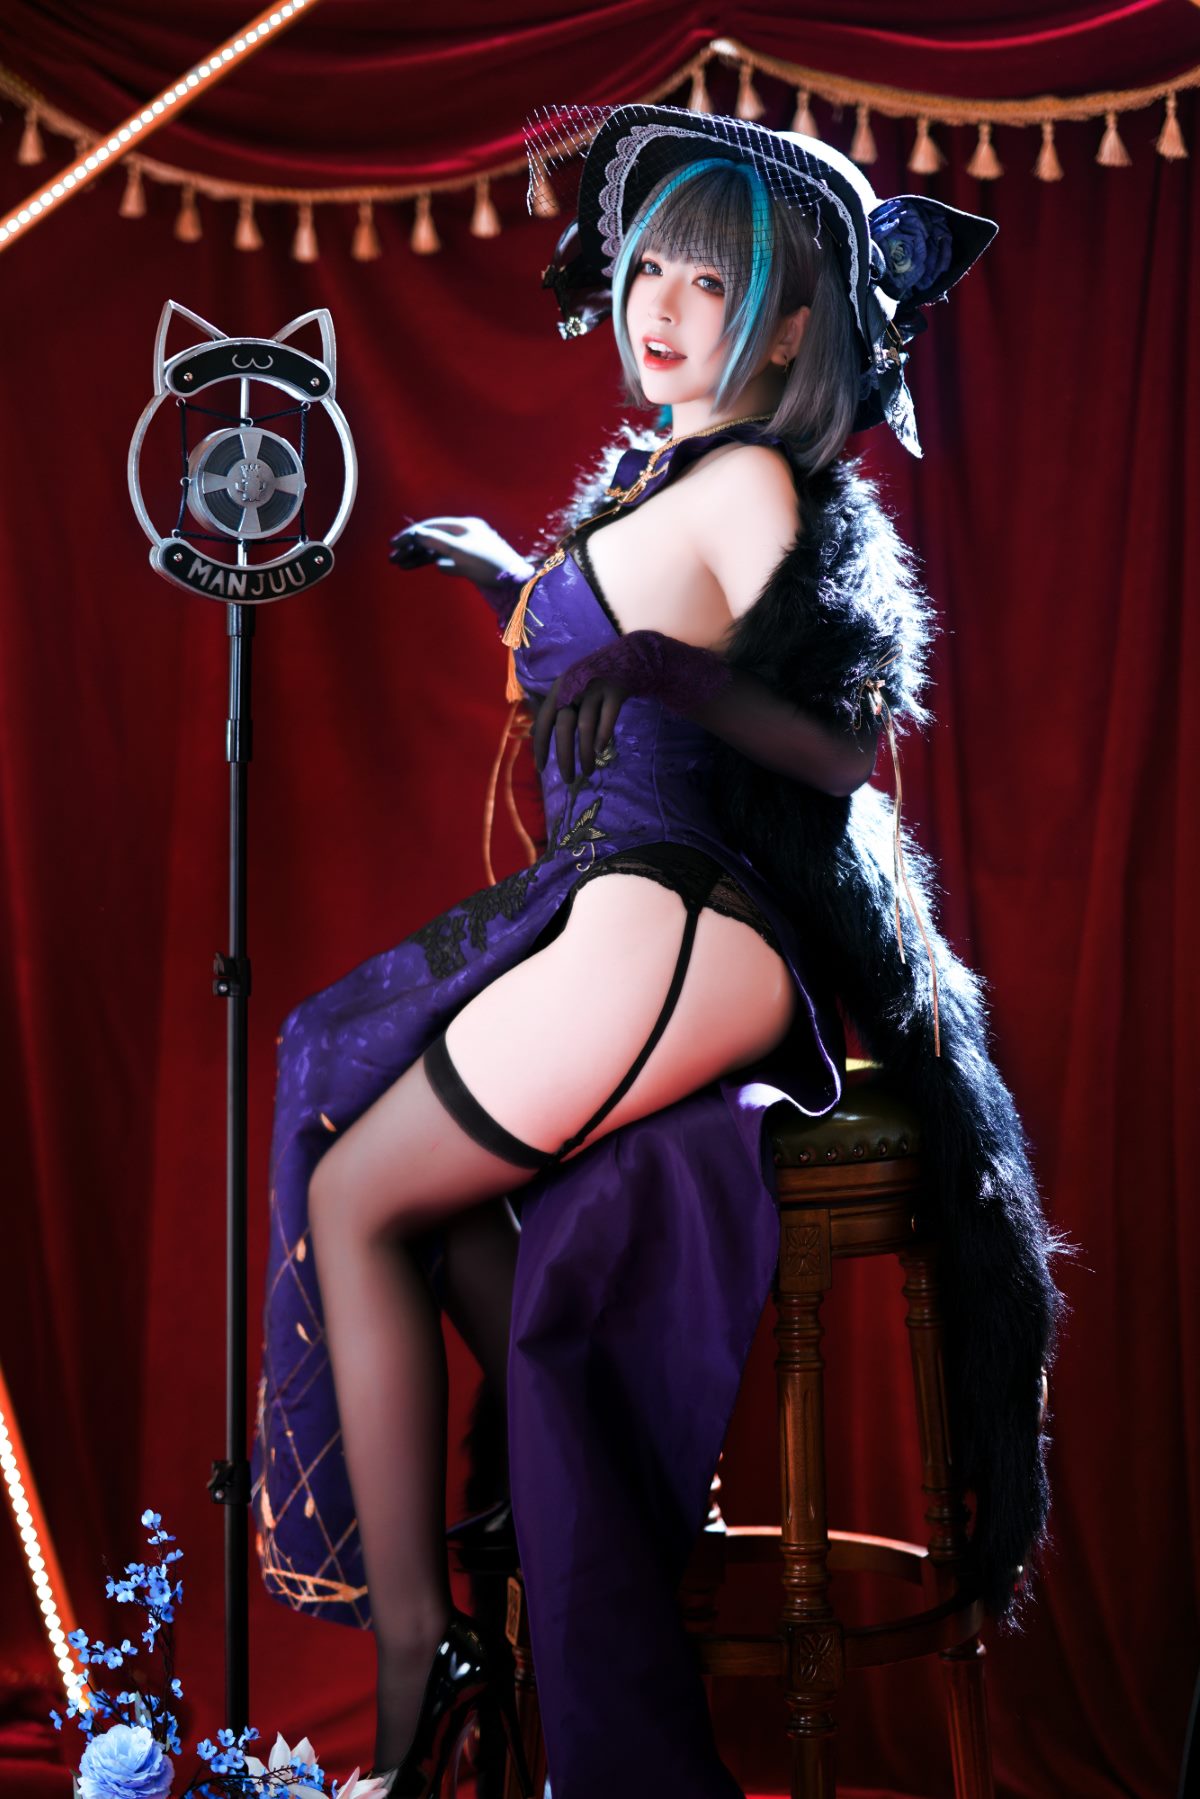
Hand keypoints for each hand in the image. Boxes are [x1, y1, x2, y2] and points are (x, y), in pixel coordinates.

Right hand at [388, 515, 533, 587]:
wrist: (516, 586)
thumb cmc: (490, 566)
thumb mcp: (460, 552)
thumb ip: (437, 541)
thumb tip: (415, 533)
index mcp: (466, 525)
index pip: (432, 525)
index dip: (411, 534)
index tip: (394, 544)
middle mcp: (467, 534)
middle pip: (434, 537)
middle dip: (412, 547)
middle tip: (392, 558)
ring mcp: (470, 549)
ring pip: (439, 551)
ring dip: (420, 557)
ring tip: (400, 565)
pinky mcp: (473, 565)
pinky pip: (449, 561)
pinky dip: (436, 564)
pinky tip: (426, 567)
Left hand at [533, 632, 732, 781]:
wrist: (628, 657)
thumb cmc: (595, 680)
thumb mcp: (570, 691)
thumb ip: (554, 711)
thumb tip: (533, 733)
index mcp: (560, 688)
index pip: (545, 719)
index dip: (541, 744)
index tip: (540, 769)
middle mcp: (574, 687)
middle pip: (564, 726)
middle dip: (564, 756)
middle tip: (568, 779)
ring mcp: (595, 688)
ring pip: (585, 725)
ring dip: (585, 752)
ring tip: (588, 771)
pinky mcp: (616, 690)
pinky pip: (608, 717)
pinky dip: (603, 735)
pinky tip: (600, 751)